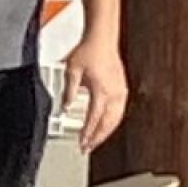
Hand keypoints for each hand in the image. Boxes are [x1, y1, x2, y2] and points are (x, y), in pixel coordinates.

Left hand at [64, 34, 128, 153]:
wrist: (102, 39)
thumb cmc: (89, 51)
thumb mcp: (71, 72)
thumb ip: (68, 92)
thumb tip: (65, 107)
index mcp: (101, 91)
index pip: (94, 119)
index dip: (87, 133)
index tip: (82, 143)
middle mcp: (114, 94)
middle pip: (107, 124)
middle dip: (97, 138)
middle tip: (88, 147)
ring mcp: (121, 92)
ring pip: (116, 119)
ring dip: (106, 132)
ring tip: (96, 140)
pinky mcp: (122, 88)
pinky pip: (119, 111)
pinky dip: (113, 122)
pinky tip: (107, 125)